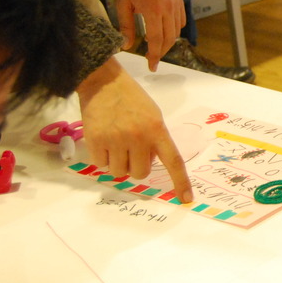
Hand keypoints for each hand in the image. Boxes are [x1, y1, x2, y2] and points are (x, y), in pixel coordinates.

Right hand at [77, 57, 192, 202]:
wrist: (104, 83)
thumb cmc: (132, 99)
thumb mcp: (153, 115)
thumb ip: (156, 139)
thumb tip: (149, 163)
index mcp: (157, 130)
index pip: (173, 161)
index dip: (180, 182)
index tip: (186, 199)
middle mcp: (138, 137)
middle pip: (140, 173)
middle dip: (137, 166)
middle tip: (132, 150)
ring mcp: (116, 140)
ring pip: (119, 173)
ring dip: (118, 163)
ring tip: (116, 144)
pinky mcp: (96, 141)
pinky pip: (101, 165)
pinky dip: (102, 158)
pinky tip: (103, 141)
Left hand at [115, 0, 185, 69]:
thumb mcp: (122, 3)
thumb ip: (125, 26)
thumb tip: (126, 46)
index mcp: (153, 9)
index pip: (157, 39)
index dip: (154, 55)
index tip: (151, 66)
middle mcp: (168, 8)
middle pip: (170, 38)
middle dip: (162, 52)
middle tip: (152, 59)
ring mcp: (176, 4)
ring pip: (177, 31)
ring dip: (168, 42)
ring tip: (156, 46)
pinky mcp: (180, 1)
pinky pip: (181, 21)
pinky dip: (174, 30)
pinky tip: (164, 32)